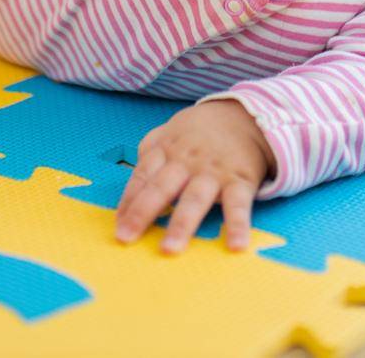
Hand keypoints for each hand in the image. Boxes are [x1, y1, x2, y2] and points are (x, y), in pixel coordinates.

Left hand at [113, 100, 273, 254]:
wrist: (246, 114)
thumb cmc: (202, 129)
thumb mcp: (172, 129)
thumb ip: (151, 148)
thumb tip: (132, 171)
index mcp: (168, 149)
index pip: (142, 176)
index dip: (127, 200)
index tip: (118, 225)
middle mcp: (187, 161)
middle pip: (161, 188)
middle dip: (142, 213)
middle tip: (125, 238)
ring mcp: (213, 172)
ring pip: (194, 199)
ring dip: (181, 224)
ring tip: (169, 249)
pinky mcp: (240, 180)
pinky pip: (238, 205)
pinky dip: (238, 226)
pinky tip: (236, 246)